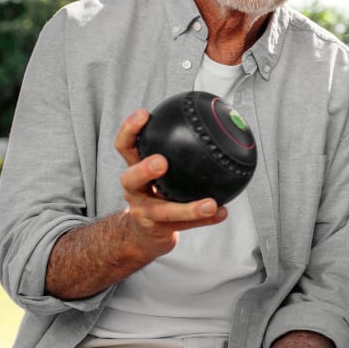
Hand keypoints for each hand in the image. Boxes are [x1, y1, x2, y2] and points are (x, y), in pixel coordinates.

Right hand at [115, 109, 226, 255]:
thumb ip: (177, 151)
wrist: (143, 233)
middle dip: (144, 169)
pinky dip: (206, 219)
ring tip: (210, 203)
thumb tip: (215, 119)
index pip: (126, 146)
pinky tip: (223, 212)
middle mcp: (134, 190)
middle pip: (131, 178)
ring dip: (189, 208)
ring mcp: (144, 213)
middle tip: (162, 162)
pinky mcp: (158, 230)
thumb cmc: (157, 192)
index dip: (130, 130)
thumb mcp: (158, 171)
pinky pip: (185, 225)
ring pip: (164, 211)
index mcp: (134, 169)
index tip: (144, 114)